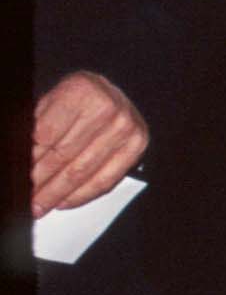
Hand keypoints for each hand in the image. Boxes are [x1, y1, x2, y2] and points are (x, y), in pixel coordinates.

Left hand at [32, 73, 149, 215]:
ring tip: (42, 203)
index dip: (30, 159)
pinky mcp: (135, 147)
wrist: (113, 93)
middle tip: (29, 195)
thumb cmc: (79, 98)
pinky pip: (105, 181)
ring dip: (58, 193)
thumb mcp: (51, 101)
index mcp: (81, 91)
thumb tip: (26, 162)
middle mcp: (107, 108)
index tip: (21, 174)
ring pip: (83, 172)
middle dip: (42, 180)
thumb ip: (38, 127)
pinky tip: (65, 201)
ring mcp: (124, 129)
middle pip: (65, 155)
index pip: (47, 134)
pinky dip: (82, 195)